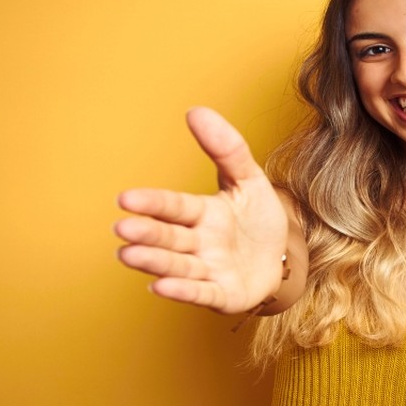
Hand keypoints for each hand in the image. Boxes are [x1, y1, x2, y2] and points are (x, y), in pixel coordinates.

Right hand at [114, 107, 288, 313]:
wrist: (284, 257)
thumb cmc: (258, 219)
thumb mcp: (249, 179)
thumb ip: (226, 148)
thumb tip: (196, 110)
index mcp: (202, 214)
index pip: (174, 207)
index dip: (153, 203)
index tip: (125, 198)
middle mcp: (200, 243)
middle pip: (171, 237)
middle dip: (148, 233)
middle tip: (122, 229)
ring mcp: (209, 271)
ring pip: (179, 266)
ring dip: (155, 262)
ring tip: (129, 255)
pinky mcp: (224, 295)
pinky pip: (203, 293)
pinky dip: (183, 291)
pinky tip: (161, 286)